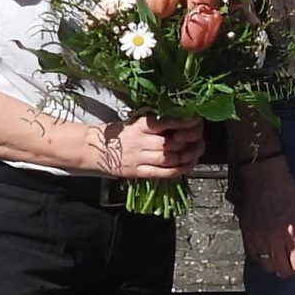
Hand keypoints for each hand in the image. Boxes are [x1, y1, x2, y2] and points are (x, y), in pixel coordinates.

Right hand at [89, 116, 203, 179]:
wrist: (95, 149)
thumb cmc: (118, 133)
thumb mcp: (134, 122)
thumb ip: (154, 123)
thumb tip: (180, 121)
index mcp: (139, 126)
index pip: (164, 122)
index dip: (182, 122)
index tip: (195, 120)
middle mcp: (139, 141)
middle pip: (169, 143)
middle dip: (188, 142)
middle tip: (199, 139)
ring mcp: (138, 158)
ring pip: (167, 158)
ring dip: (186, 157)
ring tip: (195, 153)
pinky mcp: (138, 172)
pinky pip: (162, 173)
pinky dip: (177, 170)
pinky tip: (187, 166)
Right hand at [239, 156, 294, 277]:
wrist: (265, 178)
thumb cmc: (289, 193)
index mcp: (292, 233)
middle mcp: (273, 239)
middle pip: (283, 271)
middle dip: (292, 269)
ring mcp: (258, 238)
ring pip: (267, 267)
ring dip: (277, 264)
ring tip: (282, 253)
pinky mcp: (247, 235)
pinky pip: (254, 257)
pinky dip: (263, 256)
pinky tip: (270, 246)